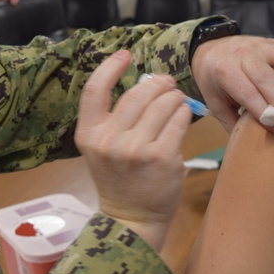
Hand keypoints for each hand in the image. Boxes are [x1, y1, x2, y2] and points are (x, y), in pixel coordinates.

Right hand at [75, 50, 191, 249]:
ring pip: (162, 103)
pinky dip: (184, 111)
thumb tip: (147, 83)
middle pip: (137, 93)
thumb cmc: (121, 180)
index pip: (94, 89)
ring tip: (176, 101)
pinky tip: (183, 114)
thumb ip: (116, 118)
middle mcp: (108, 140)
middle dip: (157, 83)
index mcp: (89, 135)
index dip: (110, 67)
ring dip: (174, 97)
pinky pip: (178, 120)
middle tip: (167, 83)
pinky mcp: (161, 157)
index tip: (126, 55)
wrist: (132, 218)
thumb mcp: (104, 148)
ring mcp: (135, 149)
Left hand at [190, 35, 273, 132]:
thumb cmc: (215, 81)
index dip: (262, 111)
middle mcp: (243, 56)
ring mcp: (260, 46)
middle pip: (265, 76)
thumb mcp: (215, 102)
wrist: (210, 48)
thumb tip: (251, 146)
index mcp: (225, 71)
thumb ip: (232, 122)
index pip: (246, 92)